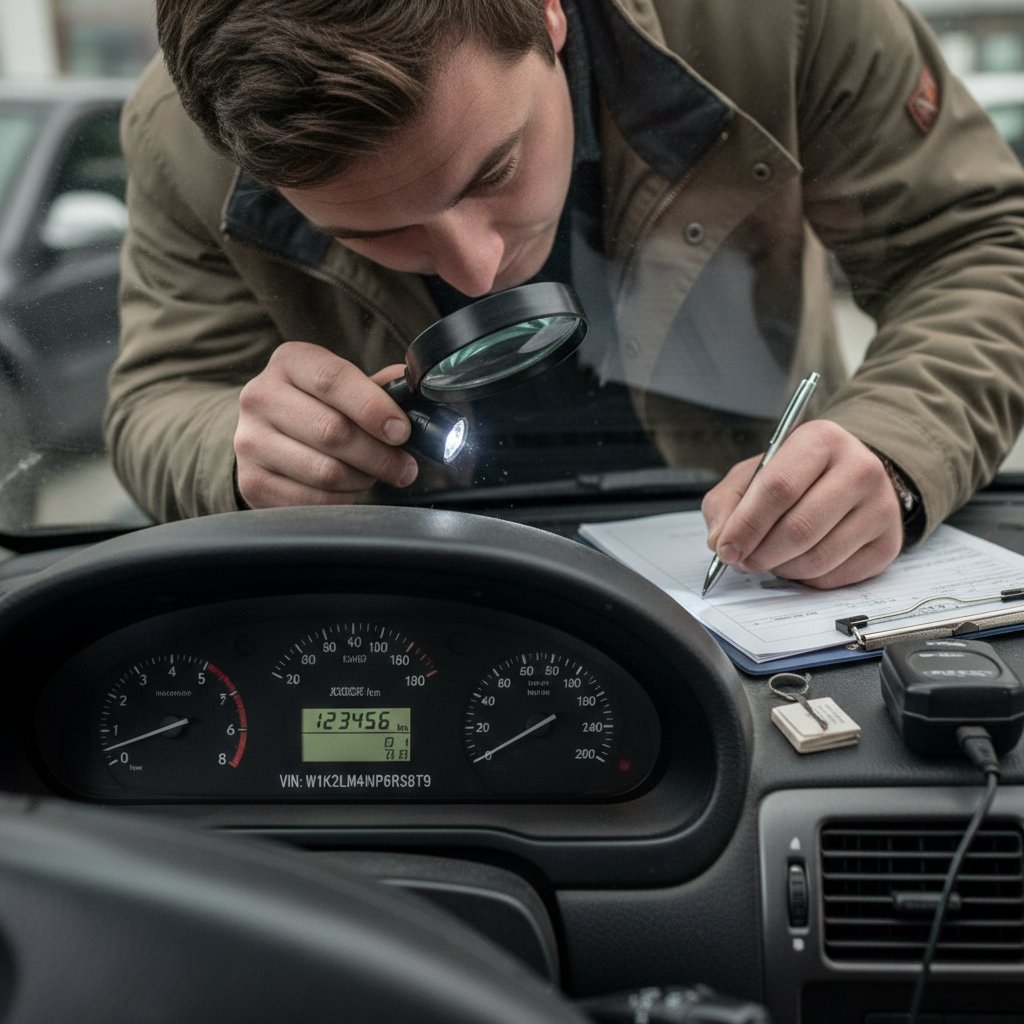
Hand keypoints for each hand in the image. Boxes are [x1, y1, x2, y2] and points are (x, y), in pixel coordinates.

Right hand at [233, 341, 418, 507]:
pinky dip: (341, 499)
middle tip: (403, 467)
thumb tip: (415, 391)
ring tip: (373, 474)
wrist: (268, 437)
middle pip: (332, 431)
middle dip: (380, 455)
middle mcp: (260, 396)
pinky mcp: (251, 481)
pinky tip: (348, 489)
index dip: (374, 407)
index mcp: (289, 362)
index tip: (402, 431)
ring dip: (362, 479)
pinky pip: (311, 500)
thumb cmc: (319, 407)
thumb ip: (378, 388)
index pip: (333, 379)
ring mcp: (249, 441)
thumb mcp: (343, 385)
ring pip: (325, 471)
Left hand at [700, 420, 903, 588]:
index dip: (747, 525)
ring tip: (770, 558)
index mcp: (821, 440)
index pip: (779, 488)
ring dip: (781, 568)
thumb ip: (727, 503)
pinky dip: (805, 578)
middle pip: (799, 528)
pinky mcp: (889, 543)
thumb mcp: (753, 474)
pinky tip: (798, 561)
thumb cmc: (795, 476)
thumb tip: (721, 541)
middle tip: (743, 560)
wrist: (850, 478)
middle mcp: (860, 469)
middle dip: (760, 553)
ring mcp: (882, 507)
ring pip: (818, 558)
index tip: (726, 548)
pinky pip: (835, 578)